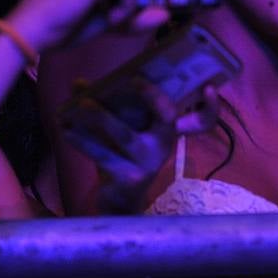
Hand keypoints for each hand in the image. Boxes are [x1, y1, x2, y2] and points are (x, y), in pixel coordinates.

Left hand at [72, 83, 219, 209]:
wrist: (118, 197)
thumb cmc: (122, 153)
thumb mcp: (120, 126)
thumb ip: (103, 102)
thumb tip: (77, 82)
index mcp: (167, 130)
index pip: (201, 119)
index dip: (211, 106)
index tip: (208, 88)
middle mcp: (163, 145)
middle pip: (166, 116)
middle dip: (149, 95)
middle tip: (130, 79)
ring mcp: (148, 162)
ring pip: (124, 134)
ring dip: (100, 117)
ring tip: (80, 105)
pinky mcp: (129, 177)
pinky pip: (103, 154)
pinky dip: (83, 141)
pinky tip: (66, 130)